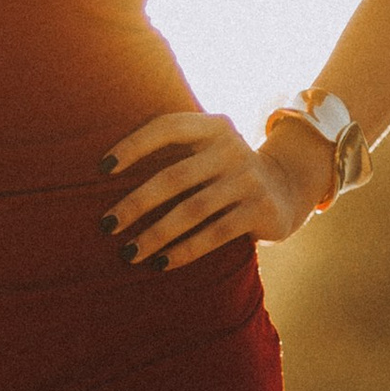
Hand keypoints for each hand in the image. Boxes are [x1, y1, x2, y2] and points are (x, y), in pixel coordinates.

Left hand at [100, 108, 333, 267]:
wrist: (287, 187)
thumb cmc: (225, 171)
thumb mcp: (208, 149)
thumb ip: (174, 151)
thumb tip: (105, 175)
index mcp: (214, 126)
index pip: (167, 127)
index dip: (134, 145)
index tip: (101, 168)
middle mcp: (233, 148)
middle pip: (174, 176)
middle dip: (137, 203)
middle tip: (107, 224)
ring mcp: (249, 179)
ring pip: (192, 210)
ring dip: (155, 234)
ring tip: (128, 253)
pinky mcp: (261, 210)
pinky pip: (215, 233)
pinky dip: (184, 251)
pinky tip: (161, 264)